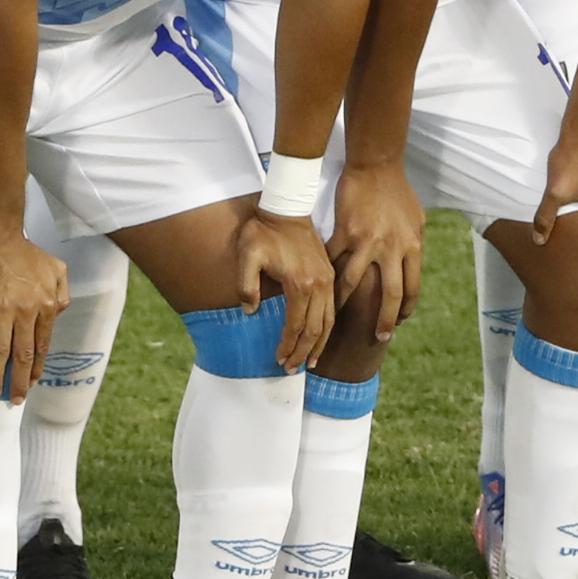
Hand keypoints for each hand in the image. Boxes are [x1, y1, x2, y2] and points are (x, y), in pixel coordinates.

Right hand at [0, 230, 68, 400]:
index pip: (42, 345)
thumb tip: (60, 313)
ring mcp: (1, 312)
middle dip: (20, 382)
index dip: (37, 367)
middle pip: (23, 356)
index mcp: (45, 306)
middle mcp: (26, 313)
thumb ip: (62, 293)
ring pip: (0, 353)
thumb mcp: (57, 269)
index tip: (32, 382)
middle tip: (15, 399)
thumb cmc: (26, 251)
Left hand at [229, 206, 339, 371]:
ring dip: (318, 345)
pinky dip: (327, 328)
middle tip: (291, 370)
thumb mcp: (247, 254)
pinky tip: (320, 338)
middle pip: (315, 329)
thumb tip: (249, 311)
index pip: (296, 325)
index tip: (278, 360)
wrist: (286, 208)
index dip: (287, 346)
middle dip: (303, 352)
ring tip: (308, 363)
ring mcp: (327, 279)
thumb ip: (245, 284)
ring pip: (328, 322)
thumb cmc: (263, 232)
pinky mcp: (329, 274)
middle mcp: (318, 284)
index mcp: (299, 283)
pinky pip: (332, 309)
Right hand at [324, 158, 424, 340]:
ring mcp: (368, 242)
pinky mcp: (346, 233)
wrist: (375, 166)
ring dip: (347, 305)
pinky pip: (334, 260)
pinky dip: (327, 275)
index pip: (412, 287)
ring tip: (340, 318)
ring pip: (355, 283)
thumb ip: (415, 242)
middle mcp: (393, 248)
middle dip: (384, 320)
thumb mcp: (417, 218)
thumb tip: (414, 259)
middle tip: (380, 336)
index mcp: (412, 246)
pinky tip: (320, 288)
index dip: (406, 309)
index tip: (400, 321)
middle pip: (390, 294)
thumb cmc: (398, 190)